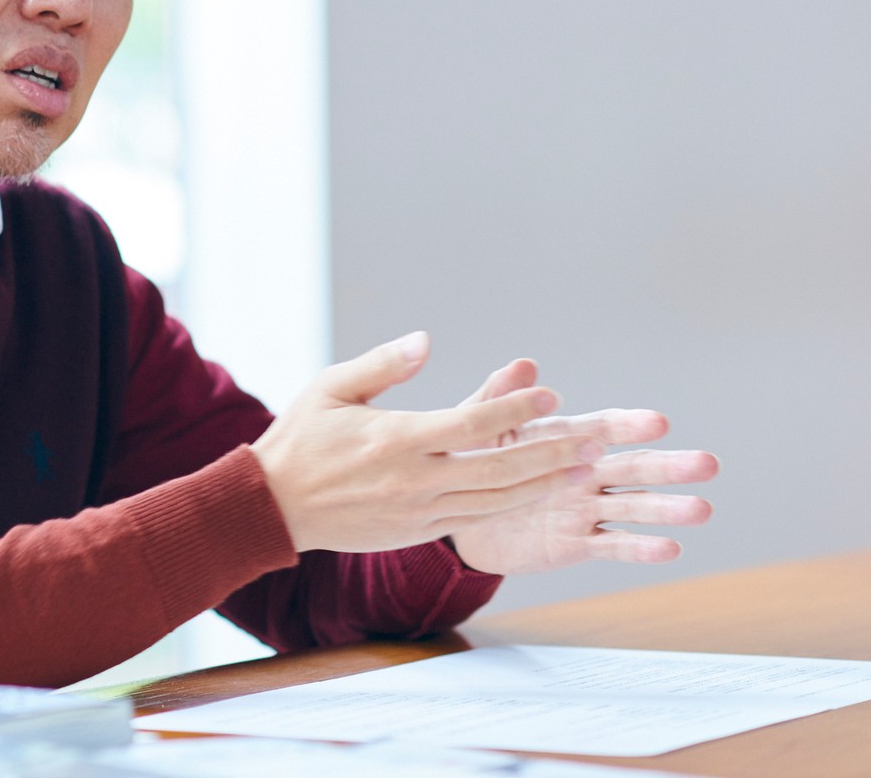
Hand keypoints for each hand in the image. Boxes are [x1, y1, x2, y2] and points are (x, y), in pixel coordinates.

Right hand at [249, 332, 603, 552]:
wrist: (273, 507)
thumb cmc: (302, 438)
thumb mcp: (332, 387)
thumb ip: (383, 364)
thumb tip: (426, 340)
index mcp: (396, 439)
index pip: (470, 425)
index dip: (514, 410)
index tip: (548, 393)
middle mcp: (414, 480)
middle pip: (499, 468)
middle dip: (552, 451)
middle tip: (596, 438)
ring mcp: (419, 512)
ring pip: (496, 500)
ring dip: (543, 482)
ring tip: (584, 466)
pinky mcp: (418, 531)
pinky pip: (477, 519)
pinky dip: (513, 504)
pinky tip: (541, 490)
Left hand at [445, 358, 718, 574]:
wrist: (456, 516)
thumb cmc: (470, 461)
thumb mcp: (478, 426)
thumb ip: (500, 398)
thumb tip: (526, 365)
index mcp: (563, 439)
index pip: (603, 429)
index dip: (629, 426)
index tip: (658, 422)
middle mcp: (584, 472)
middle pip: (632, 468)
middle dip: (669, 467)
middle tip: (708, 464)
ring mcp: (585, 509)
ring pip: (633, 508)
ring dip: (667, 509)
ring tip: (702, 509)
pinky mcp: (577, 543)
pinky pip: (613, 546)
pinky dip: (640, 548)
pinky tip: (670, 547)